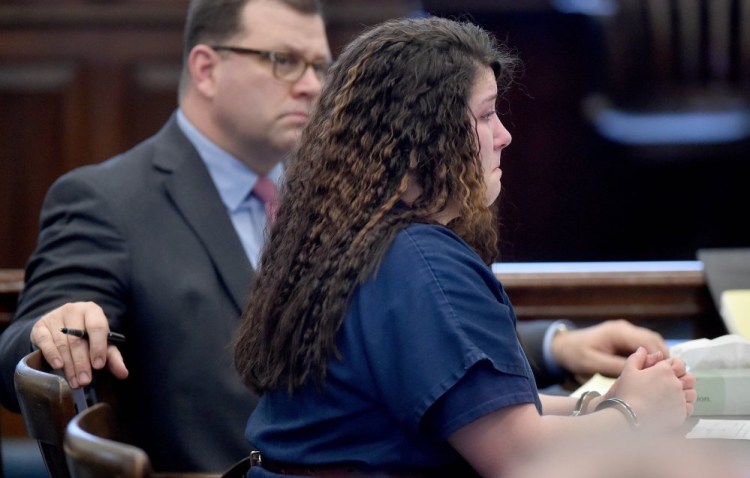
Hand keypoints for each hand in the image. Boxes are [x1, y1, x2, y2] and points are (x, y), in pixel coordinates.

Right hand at [30, 302, 128, 387]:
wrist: (61, 325)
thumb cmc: (86, 335)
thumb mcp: (101, 343)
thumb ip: (113, 357)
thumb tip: (123, 373)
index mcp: (92, 311)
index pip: (97, 327)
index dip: (98, 347)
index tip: (99, 366)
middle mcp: (73, 310)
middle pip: (78, 339)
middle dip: (82, 363)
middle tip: (85, 381)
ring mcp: (55, 317)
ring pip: (62, 343)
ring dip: (69, 365)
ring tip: (75, 381)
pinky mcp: (40, 326)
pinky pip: (45, 341)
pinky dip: (52, 354)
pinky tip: (58, 366)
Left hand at [551, 319, 667, 380]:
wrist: (562, 346)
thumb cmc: (575, 355)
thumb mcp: (593, 363)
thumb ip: (616, 367)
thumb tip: (640, 373)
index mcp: (618, 332)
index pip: (647, 341)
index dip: (660, 357)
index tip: (668, 372)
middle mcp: (624, 329)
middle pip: (653, 339)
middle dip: (664, 356)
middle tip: (672, 375)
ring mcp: (624, 332)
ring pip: (650, 341)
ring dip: (659, 356)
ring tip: (666, 374)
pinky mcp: (623, 338)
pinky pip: (643, 345)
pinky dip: (651, 355)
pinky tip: (653, 371)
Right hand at [605, 347, 693, 430]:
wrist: (629, 416)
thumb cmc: (627, 393)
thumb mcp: (628, 371)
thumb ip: (637, 358)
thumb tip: (643, 349)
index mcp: (664, 370)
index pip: (678, 363)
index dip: (674, 365)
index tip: (669, 371)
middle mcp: (675, 383)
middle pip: (690, 377)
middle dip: (684, 378)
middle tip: (674, 383)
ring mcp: (680, 399)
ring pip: (692, 393)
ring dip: (686, 393)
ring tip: (675, 396)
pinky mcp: (681, 413)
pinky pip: (690, 408)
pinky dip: (685, 406)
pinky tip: (675, 407)